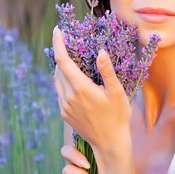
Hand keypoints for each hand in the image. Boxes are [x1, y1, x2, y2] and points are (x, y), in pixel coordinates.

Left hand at [51, 26, 131, 153]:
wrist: (109, 143)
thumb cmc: (118, 117)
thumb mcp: (117, 93)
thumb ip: (107, 72)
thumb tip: (100, 52)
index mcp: (81, 88)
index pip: (63, 60)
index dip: (58, 43)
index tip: (57, 30)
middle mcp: (68, 96)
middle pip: (58, 69)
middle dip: (61, 53)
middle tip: (70, 43)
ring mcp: (65, 106)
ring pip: (56, 80)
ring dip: (61, 67)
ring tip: (71, 59)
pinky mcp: (64, 113)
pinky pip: (59, 92)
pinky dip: (63, 81)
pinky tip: (73, 79)